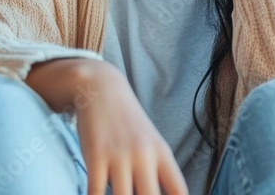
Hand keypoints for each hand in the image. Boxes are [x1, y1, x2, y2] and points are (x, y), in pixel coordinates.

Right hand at [76, 61, 188, 194]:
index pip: (178, 191)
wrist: (101, 89)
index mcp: (161, 153)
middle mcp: (143, 156)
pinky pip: (96, 191)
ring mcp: (119, 156)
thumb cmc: (127, 122)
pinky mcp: (96, 156)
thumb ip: (159, 171)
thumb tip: (165, 194)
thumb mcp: (150, 142)